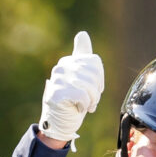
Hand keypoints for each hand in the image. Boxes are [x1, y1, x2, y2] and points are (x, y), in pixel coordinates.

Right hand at [38, 31, 105, 146]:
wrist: (60, 122)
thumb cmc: (74, 101)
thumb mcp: (82, 78)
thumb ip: (83, 57)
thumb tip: (82, 34)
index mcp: (69, 61)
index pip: (94, 61)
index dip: (99, 79)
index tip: (93, 89)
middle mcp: (61, 66)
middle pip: (93, 74)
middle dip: (96, 92)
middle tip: (90, 101)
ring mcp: (57, 79)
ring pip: (88, 86)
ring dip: (91, 100)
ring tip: (85, 106)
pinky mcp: (56, 93)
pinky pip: (82, 96)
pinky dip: (84, 106)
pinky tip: (77, 108)